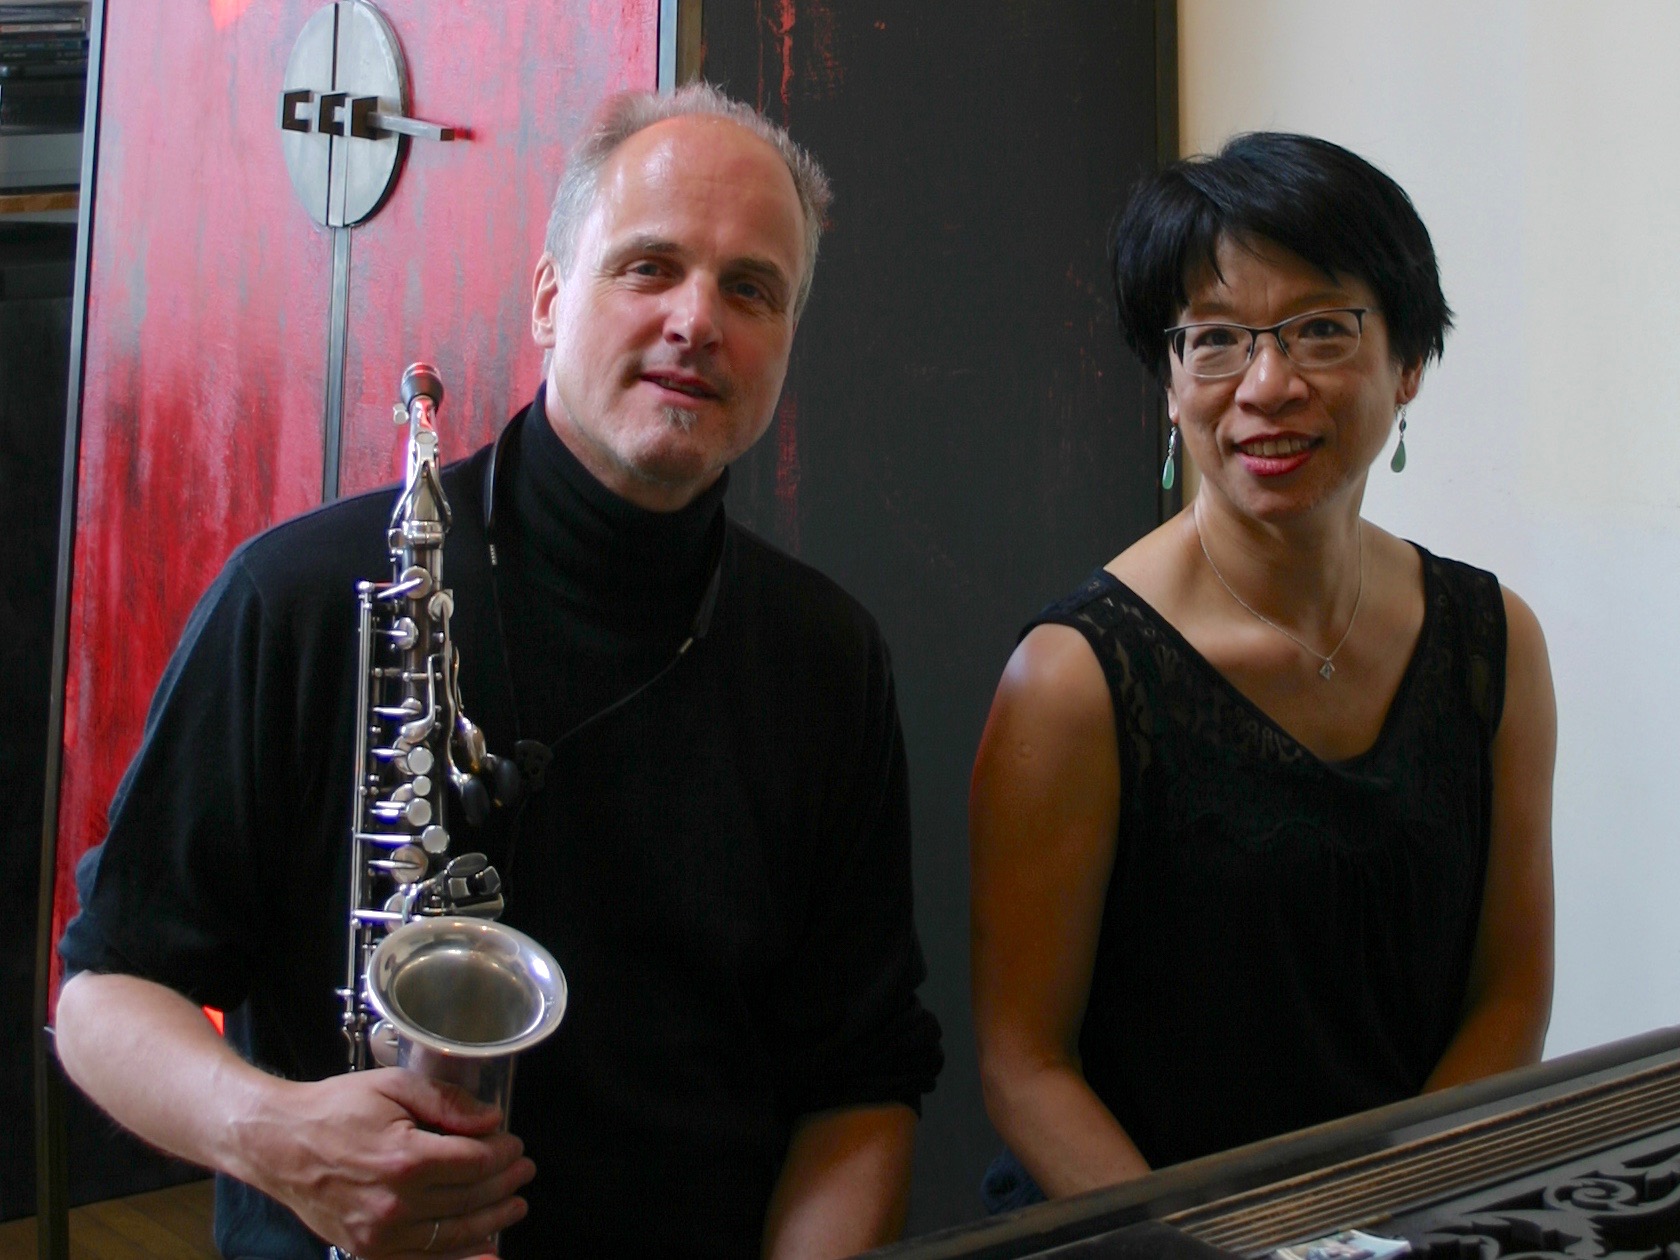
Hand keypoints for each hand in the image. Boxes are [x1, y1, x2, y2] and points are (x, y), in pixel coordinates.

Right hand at [225, 1067, 534, 1258]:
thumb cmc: (334, 1109)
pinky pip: (424, 1259)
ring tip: (514, 1207)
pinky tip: (484, 1249)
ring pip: (453, 1234)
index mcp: (404, 1159)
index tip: (515, 1144)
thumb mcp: (394, 1085)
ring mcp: (380, 1234)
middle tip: (524, 1172)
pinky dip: (458, 1256)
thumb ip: (447, 1101)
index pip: (475, 1163)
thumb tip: (491, 1120)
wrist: (278, 1145)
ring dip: (491, 1222)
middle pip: (470, 1199)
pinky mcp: (368, 1250)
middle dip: (505, 1184)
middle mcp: (394, 1203)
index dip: (503, 1153)